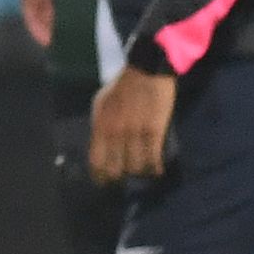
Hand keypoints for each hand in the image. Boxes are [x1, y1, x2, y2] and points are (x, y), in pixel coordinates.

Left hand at [89, 65, 174, 184]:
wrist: (146, 71)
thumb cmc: (121, 86)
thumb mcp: (101, 104)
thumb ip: (100, 125)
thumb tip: (101, 144)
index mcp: (100, 126)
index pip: (96, 160)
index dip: (99, 175)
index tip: (103, 182)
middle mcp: (115, 133)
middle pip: (115, 168)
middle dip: (119, 178)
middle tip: (124, 179)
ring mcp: (136, 133)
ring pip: (135, 167)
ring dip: (139, 173)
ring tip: (142, 173)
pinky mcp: (155, 131)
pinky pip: (153, 158)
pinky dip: (155, 168)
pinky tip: (157, 171)